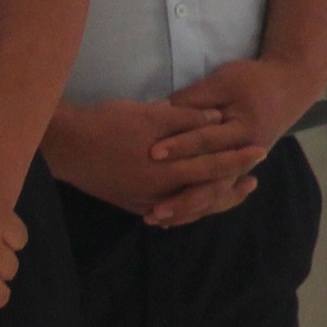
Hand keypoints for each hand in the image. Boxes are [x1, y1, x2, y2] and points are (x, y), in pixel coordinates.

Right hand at [42, 97, 248, 226]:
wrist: (65, 146)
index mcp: (166, 170)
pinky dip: (187, 208)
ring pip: (189, 208)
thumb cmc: (108, 124)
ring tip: (233, 192)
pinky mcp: (132, 204)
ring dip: (212, 200)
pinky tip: (197, 205)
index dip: (238, 158)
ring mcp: (145, 203)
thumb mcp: (151, 114)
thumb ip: (187, 118)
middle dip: (232, 184)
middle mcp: (159, 194)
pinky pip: (169, 212)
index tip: (261, 151)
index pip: (212, 165)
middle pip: (205, 192)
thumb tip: (218, 119)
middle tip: (255, 180)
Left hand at [142, 55, 320, 226]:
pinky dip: (196, 208)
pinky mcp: (238, 172)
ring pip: (215, 196)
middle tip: (152, 210)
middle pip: (212, 183)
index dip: (180, 146)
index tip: (152, 154)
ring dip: (187, 210)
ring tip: (156, 219)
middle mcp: (246, 156)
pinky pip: (217, 196)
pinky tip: (172, 218)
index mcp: (244, 130)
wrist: (288, 89)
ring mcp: (243, 168)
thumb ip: (193, 99)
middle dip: (182, 199)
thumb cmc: (254, 81)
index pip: (207, 141)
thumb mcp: (224, 80)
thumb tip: (158, 112)